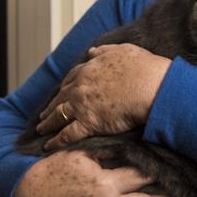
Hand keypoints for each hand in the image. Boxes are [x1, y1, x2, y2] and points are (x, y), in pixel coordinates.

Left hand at [36, 43, 170, 151]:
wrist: (154, 87)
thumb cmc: (145, 68)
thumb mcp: (124, 50)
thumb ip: (104, 51)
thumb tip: (91, 50)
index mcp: (89, 70)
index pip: (71, 78)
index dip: (65, 86)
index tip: (61, 92)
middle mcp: (80, 87)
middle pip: (60, 97)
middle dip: (51, 106)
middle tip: (45, 113)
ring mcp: (81, 106)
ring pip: (58, 115)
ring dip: (48, 123)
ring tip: (42, 129)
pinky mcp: (88, 123)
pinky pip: (67, 135)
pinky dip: (56, 141)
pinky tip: (49, 146)